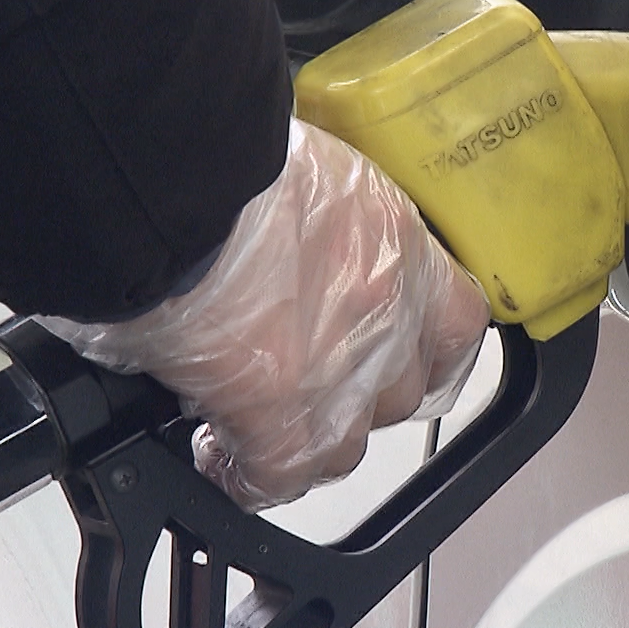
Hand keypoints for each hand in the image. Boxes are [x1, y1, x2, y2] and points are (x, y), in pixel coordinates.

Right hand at [41, 119, 489, 509]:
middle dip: (353, 392)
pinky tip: (216, 459)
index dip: (421, 349)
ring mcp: (341, 370)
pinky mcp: (280, 414)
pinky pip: (277, 474)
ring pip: (347, 442)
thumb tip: (279, 250)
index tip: (392, 353)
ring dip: (305, 438)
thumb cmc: (217, 152)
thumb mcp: (296, 177)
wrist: (176, 173)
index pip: (452, 319)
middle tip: (302, 381)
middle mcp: (385, 309)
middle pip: (401, 389)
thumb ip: (310, 226)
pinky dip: (246, 476)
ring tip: (257, 425)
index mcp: (393, 240)